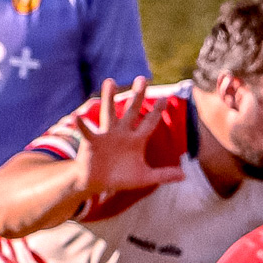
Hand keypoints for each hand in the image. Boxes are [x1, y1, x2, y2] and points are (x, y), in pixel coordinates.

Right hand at [73, 77, 184, 197]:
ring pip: (109, 113)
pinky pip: (87, 131)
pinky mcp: (92, 142)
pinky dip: (82, 125)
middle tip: (142, 79)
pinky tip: (77, 117)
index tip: (165, 97)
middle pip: (131, 111)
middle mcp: (122, 133)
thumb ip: (163, 175)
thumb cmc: (121, 177)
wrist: (98, 183)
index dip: (157, 111)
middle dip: (137, 96)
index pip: (149, 122)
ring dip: (109, 98)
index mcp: (136, 140)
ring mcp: (107, 135)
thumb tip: (184, 175)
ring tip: (110, 81)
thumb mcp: (144, 177)